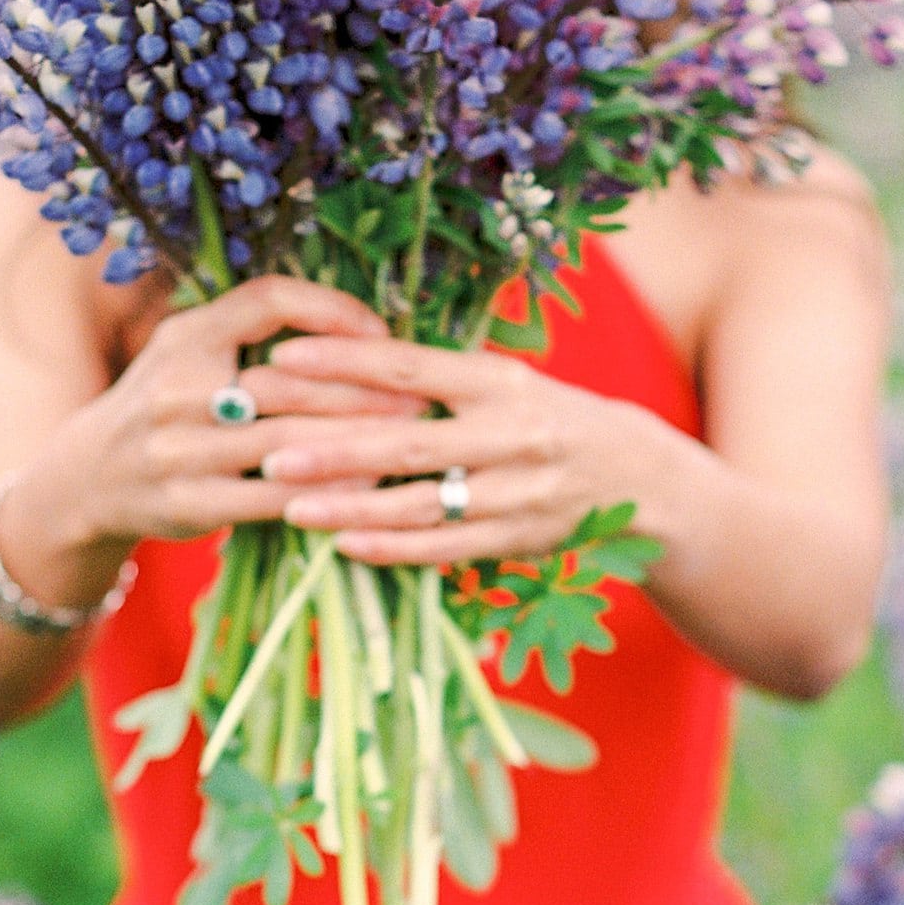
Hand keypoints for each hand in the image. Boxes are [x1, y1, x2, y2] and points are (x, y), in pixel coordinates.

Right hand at [43, 279, 423, 553]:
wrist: (87, 478)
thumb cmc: (162, 405)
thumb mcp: (189, 348)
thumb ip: (248, 329)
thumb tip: (354, 325)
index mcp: (187, 336)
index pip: (265, 301)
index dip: (331, 311)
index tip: (381, 332)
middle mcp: (178, 387)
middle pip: (288, 379)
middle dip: (363, 387)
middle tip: (419, 395)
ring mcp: (180, 449)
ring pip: (287, 440)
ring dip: (355, 440)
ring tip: (406, 440)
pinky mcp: (191, 504)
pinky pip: (273, 497)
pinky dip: (325, 490)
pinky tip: (366, 486)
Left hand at [255, 332, 677, 564]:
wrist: (638, 477)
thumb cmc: (549, 420)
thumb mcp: (506, 384)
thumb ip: (438, 379)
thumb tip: (347, 356)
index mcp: (500, 382)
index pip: (409, 365)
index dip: (344, 360)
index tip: (282, 355)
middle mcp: (511, 434)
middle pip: (406, 440)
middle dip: (331, 445)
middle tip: (265, 445)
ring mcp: (516, 493)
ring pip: (421, 504)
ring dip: (351, 506)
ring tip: (290, 505)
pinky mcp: (518, 542)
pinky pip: (445, 548)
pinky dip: (393, 549)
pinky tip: (344, 545)